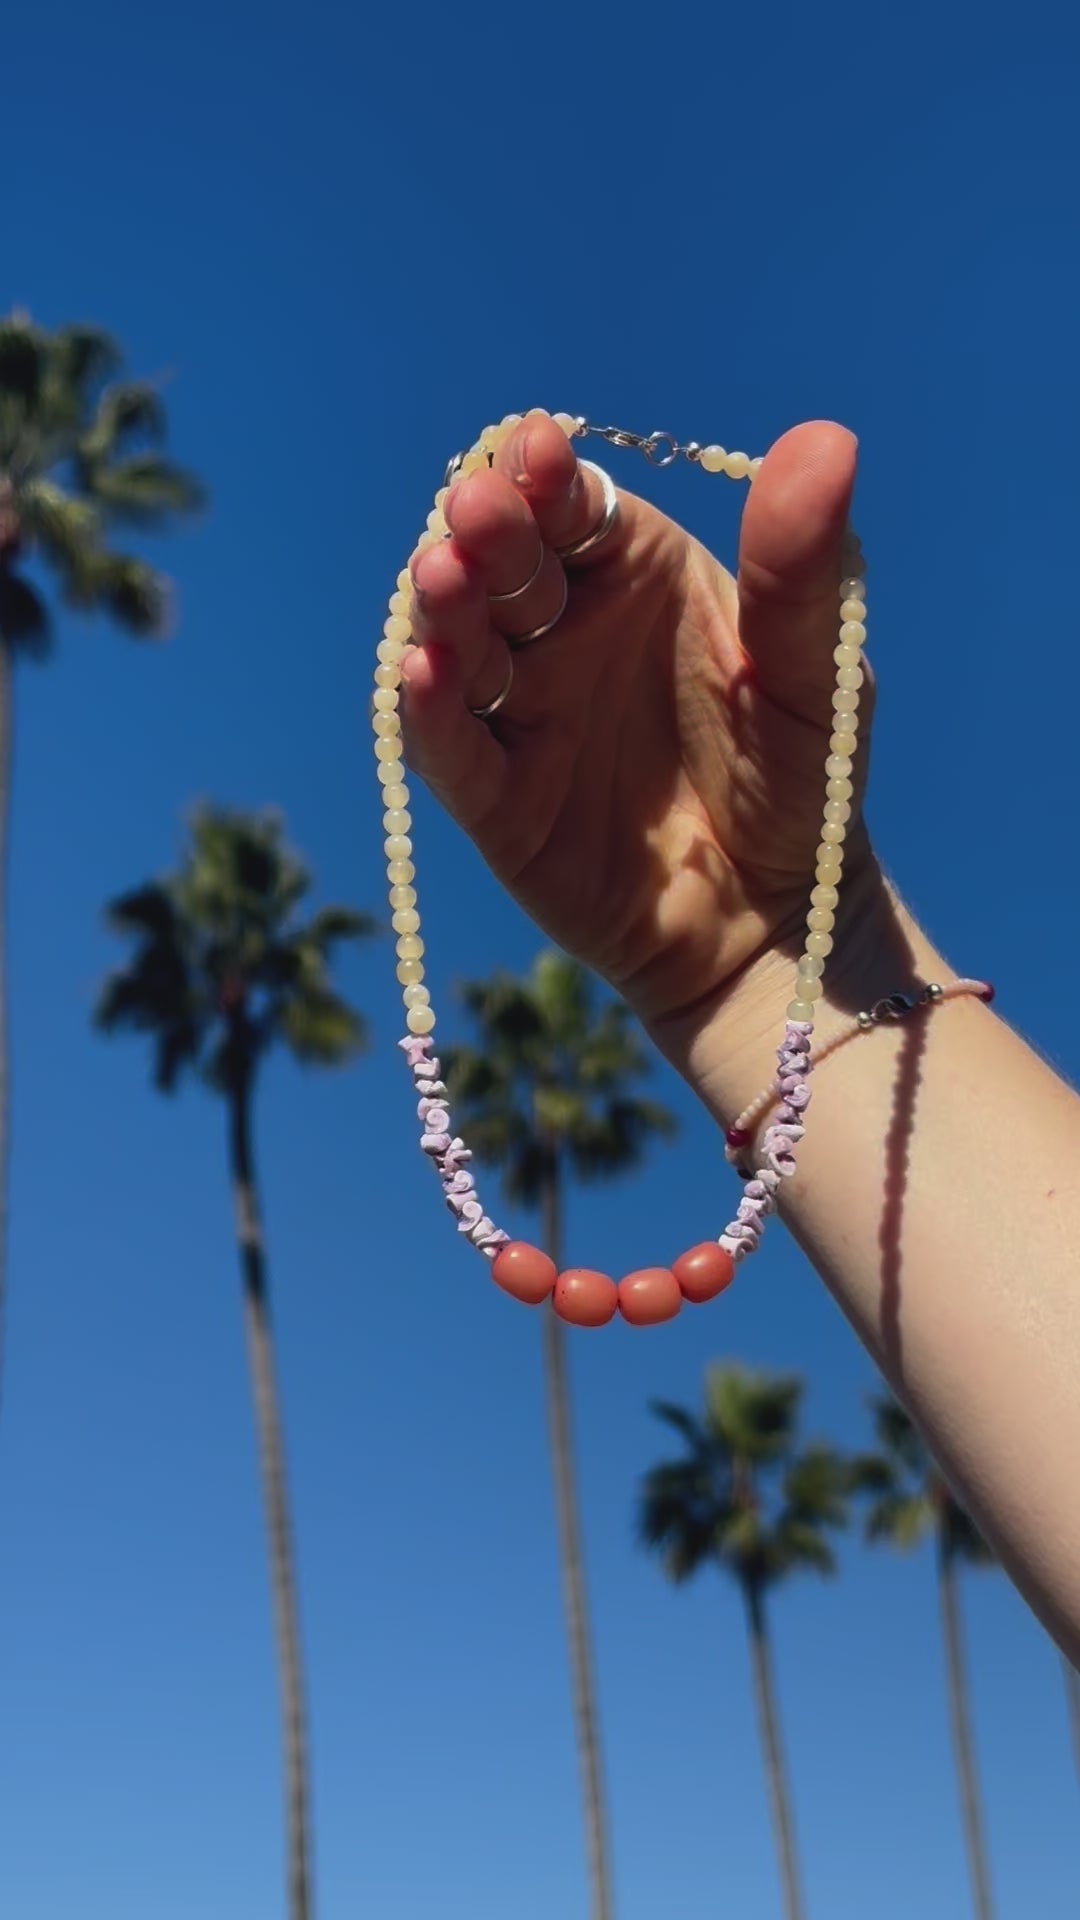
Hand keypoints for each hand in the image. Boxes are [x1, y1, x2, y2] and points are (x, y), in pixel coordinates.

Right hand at [402, 411, 870, 1039]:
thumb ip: (800, 568)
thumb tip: (827, 438)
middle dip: (485, 531)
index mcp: (634, 575)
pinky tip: (423, 676)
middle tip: (475, 510)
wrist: (774, 918)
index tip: (538, 451)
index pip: (574, 507)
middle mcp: (563, 631)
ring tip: (442, 579)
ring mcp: (522, 712)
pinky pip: (449, 747)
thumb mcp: (811, 673)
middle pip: (505, 565)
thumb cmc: (802, 783)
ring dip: (442, 610)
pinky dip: (425, 713)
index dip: (546, 477)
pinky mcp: (494, 797)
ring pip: (460, 645)